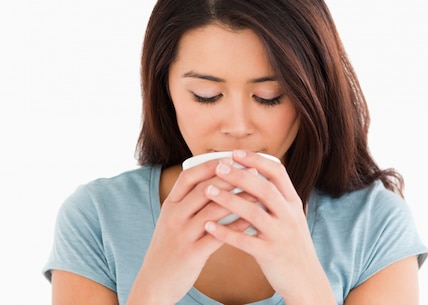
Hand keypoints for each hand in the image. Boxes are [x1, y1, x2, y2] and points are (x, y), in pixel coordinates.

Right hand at [127, 160, 253, 304]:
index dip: (211, 165)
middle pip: (204, 189)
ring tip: (259, 192)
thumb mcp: (172, 221)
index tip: (233, 158)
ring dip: (239, 199)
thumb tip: (216, 180)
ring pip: (213, 210)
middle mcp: (173, 216)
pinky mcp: (191, 254)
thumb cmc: (170, 248)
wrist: (153, 283)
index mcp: (169, 205)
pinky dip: (236, 226)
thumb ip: (189, 202)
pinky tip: (252, 220)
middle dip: (231, 177)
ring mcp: (181, 235)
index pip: (189, 176)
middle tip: (253, 171)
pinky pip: (218, 236)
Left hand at [203, 150, 334, 303]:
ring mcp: (280, 235)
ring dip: (229, 200)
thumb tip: (254, 174)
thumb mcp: (291, 217)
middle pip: (265, 189)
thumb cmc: (292, 245)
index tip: (236, 153)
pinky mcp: (270, 254)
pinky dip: (225, 232)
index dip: (257, 160)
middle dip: (240, 175)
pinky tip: (208, 225)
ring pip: (254, 212)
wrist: (306, 279)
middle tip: (219, 167)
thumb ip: (276, 198)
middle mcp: (289, 216)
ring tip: (208, 191)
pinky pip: (245, 241)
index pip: (278, 173)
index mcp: (293, 203)